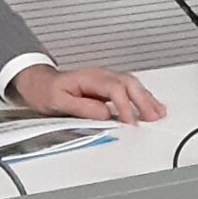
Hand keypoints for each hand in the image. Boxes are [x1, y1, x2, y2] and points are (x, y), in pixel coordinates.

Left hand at [12, 63, 166, 122]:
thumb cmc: (47, 91)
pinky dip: (142, 97)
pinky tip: (149, 105)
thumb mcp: (58, 101)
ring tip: (158, 113)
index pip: (115, 89)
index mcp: (90, 78)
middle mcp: (101, 75)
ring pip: (132, 85)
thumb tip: (104, 115)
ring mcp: (105, 79)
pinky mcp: (107, 86)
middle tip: (153, 117)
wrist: (39, 82)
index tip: (131, 123)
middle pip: (129, 84)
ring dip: (146, 99)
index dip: (125, 106)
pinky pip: (129, 88)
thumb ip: (82, 108)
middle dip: (144, 101)